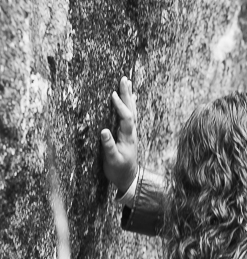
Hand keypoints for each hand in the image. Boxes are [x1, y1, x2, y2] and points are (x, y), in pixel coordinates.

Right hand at [100, 76, 137, 191]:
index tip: (112, 94)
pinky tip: (131, 97)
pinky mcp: (128, 134)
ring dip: (129, 96)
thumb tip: (103, 131)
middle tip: (124, 79)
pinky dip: (129, 105)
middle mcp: (132, 132)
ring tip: (127, 82)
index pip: (126, 118)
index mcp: (128, 137)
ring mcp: (131, 132)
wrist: (129, 178)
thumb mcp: (112, 161)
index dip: (120, 106)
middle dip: (126, 95)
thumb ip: (109, 146)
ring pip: (131, 111)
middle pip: (131, 110)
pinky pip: (129, 115)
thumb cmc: (119, 170)